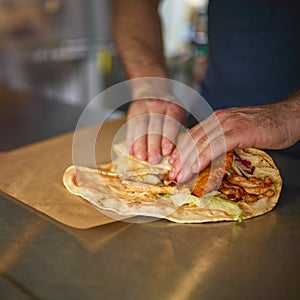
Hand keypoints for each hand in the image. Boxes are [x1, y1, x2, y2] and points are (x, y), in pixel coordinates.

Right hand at [127, 98, 186, 163]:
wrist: (153, 91)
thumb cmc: (169, 111)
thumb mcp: (179, 117)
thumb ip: (179, 132)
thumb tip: (178, 154)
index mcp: (173, 108)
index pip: (170, 123)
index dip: (168, 138)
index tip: (166, 152)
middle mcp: (158, 107)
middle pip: (154, 127)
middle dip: (153, 145)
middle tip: (154, 160)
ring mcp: (143, 108)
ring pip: (140, 127)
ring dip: (140, 144)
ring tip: (140, 157)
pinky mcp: (132, 112)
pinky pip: (130, 127)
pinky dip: (130, 140)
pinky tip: (131, 151)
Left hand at [169, 102, 299, 182]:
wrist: (289, 116)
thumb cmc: (266, 126)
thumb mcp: (238, 130)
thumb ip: (223, 138)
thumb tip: (212, 155)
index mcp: (217, 119)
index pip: (193, 135)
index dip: (181, 150)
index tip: (173, 164)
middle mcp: (219, 119)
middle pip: (194, 140)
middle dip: (181, 159)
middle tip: (173, 175)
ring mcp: (230, 124)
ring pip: (202, 143)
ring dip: (189, 161)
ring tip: (180, 176)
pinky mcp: (241, 131)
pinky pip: (217, 145)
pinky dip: (204, 157)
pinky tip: (196, 167)